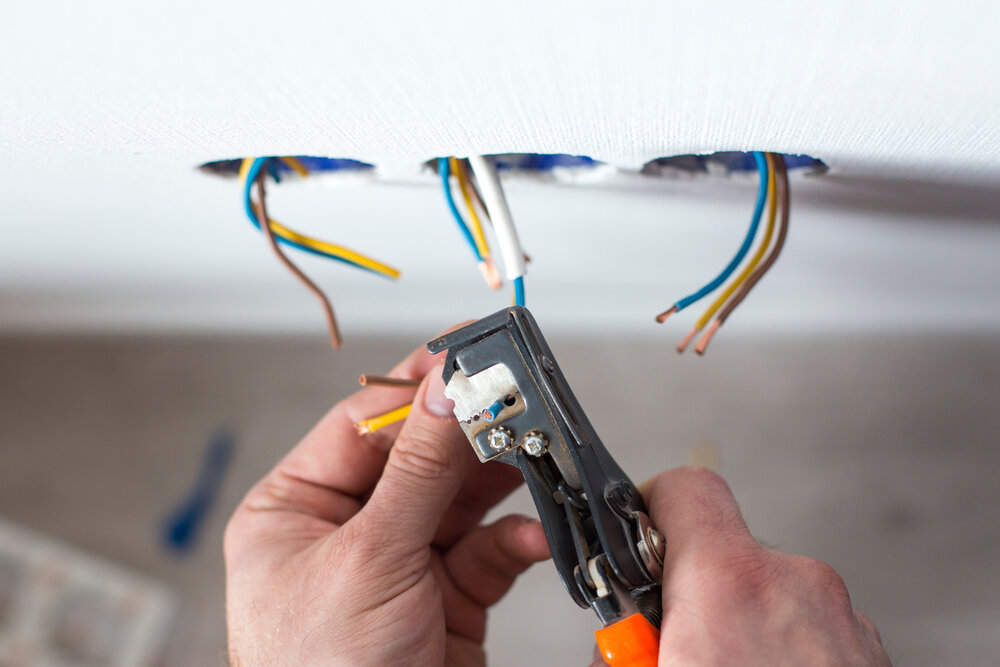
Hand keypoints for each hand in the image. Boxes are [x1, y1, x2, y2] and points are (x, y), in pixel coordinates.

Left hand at [224, 343, 550, 665]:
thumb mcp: (368, 558)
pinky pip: (488, 552)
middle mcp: (347, 532)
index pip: (364, 426)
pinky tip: (532, 534)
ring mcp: (400, 566)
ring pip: (461, 500)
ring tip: (535, 453)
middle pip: (419, 458)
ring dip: (501, 480)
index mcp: (296, 511)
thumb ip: (418, 470)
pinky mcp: (446, 600)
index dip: (417, 387)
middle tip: (515, 399)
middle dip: (469, 433)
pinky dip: (516, 540)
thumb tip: (447, 388)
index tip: (465, 349)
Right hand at [593, 467, 890, 665]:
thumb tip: (618, 642)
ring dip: (742, 626)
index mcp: (729, 587)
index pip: (685, 488)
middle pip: (723, 553)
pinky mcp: (872, 653)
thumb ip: (618, 645)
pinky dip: (783, 651)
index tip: (636, 539)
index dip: (651, 506)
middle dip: (691, 594)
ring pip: (769, 594)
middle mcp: (797, 588)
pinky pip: (810, 627)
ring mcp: (844, 621)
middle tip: (674, 647)